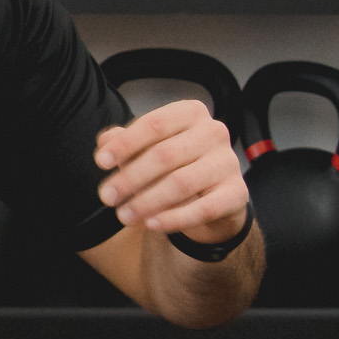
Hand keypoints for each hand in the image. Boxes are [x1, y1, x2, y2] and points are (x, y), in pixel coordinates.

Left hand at [96, 96, 249, 244]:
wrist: (210, 197)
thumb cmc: (173, 165)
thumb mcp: (146, 149)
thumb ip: (123, 143)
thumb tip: (105, 143)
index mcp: (191, 113)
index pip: (154, 123)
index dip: (125, 144)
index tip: (101, 162)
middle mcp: (214, 132)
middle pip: (164, 155)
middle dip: (130, 178)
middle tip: (107, 197)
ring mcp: (228, 162)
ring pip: (181, 183)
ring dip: (147, 202)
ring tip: (124, 215)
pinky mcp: (237, 193)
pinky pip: (203, 209)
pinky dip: (174, 219)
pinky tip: (152, 224)